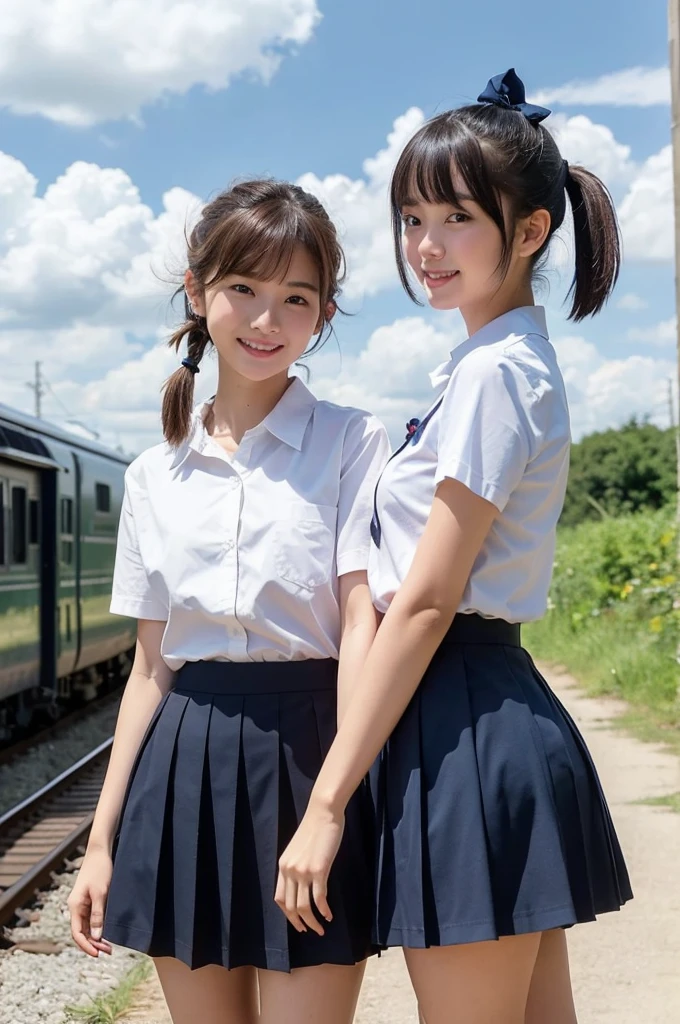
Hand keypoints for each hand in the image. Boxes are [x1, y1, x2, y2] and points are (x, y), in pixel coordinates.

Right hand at [67, 847, 113, 956]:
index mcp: (75, 906)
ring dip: (97, 937)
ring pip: (87, 927)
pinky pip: (92, 919)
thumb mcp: (101, 893)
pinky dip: (99, 927)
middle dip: (94, 944)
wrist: (100, 852)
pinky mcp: (90, 900)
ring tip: (109, 946)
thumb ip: (98, 914)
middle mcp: (76, 907)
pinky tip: (108, 932)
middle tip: (109, 951)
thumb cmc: (100, 869)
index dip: (86, 946)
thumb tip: (97, 936)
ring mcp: (83, 904)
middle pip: (82, 932)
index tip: (98, 954)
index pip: (77, 933)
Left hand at [275, 799, 344, 935]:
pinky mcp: (319, 869)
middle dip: (300, 923)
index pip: (279, 898)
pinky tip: (329, 915)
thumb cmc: (314, 828)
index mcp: (283, 866)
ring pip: (304, 906)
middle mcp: (289, 870)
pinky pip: (319, 897)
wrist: (323, 812)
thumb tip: (303, 884)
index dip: (288, 914)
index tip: (298, 922)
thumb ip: (297, 866)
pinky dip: (324, 910)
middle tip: (310, 931)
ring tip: (321, 928)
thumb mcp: (298, 849)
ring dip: (312, 922)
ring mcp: (303, 871)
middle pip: (290, 907)